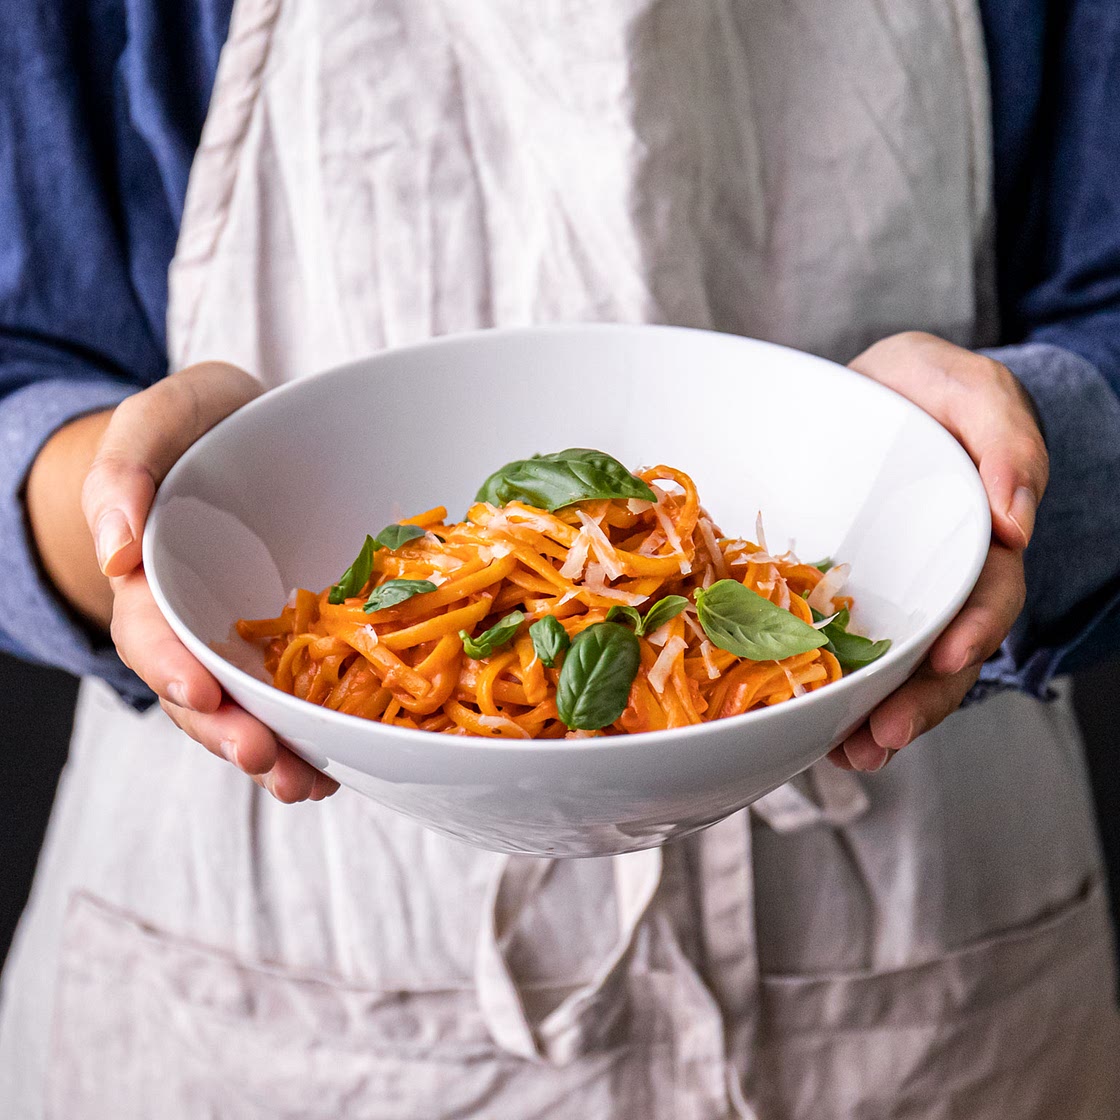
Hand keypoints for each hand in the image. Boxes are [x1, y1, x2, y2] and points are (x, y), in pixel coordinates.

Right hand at [31, 362, 339, 802]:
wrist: (251, 431)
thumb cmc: (201, 424)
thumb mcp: (160, 420)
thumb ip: (127, 468)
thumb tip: (115, 549)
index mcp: (154, 577)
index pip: (151, 633)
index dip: (170, 666)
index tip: (202, 692)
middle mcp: (196, 621)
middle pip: (200, 691)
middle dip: (227, 732)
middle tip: (265, 760)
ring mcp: (245, 636)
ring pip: (250, 707)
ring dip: (274, 751)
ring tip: (307, 783)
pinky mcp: (293, 639)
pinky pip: (299, 692)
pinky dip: (316, 730)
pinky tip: (343, 758)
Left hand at [831, 332, 1048, 771]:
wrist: (867, 397)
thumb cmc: (922, 392)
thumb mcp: (967, 390)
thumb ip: (1004, 436)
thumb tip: (1016, 518)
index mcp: (975, 538)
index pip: (989, 594)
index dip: (975, 630)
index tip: (949, 659)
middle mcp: (936, 580)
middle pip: (942, 654)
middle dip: (918, 702)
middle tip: (879, 738)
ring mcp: (888, 596)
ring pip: (891, 669)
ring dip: (873, 716)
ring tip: (846, 754)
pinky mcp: (837, 601)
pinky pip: (838, 652)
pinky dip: (829, 693)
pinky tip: (810, 727)